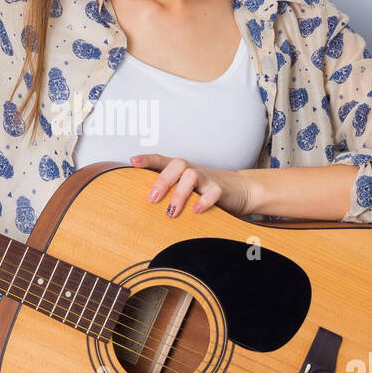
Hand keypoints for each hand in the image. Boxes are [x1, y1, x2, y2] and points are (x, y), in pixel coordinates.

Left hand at [129, 154, 252, 217]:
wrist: (238, 189)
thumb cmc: (203, 190)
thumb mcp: (184, 189)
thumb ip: (167, 194)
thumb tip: (141, 211)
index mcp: (180, 170)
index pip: (162, 160)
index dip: (148, 160)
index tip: (133, 161)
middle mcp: (191, 170)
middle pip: (176, 166)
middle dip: (162, 181)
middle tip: (152, 199)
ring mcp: (206, 178)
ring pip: (191, 176)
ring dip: (179, 194)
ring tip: (171, 212)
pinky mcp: (220, 189)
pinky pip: (212, 191)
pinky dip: (204, 201)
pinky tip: (195, 211)